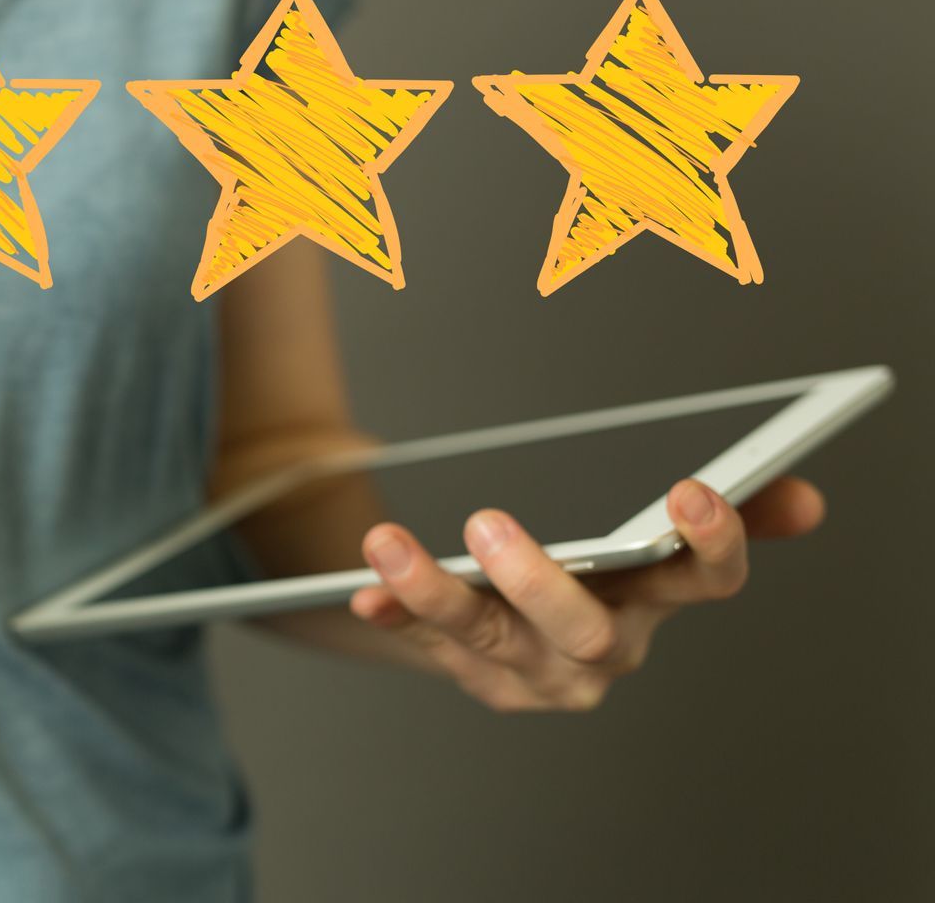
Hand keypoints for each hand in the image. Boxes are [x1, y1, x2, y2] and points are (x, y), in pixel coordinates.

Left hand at [348, 477, 825, 711]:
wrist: (520, 607)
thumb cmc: (598, 558)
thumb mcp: (654, 530)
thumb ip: (728, 510)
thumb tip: (801, 497)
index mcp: (660, 601)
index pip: (706, 585)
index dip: (710, 545)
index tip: (689, 491)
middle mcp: (606, 647)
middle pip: (584, 630)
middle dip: (538, 581)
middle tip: (487, 522)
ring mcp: (538, 670)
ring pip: (486, 638)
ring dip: (433, 591)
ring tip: (386, 543)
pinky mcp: (479, 675)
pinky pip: (430, 646)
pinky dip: (395, 615)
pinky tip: (364, 593)